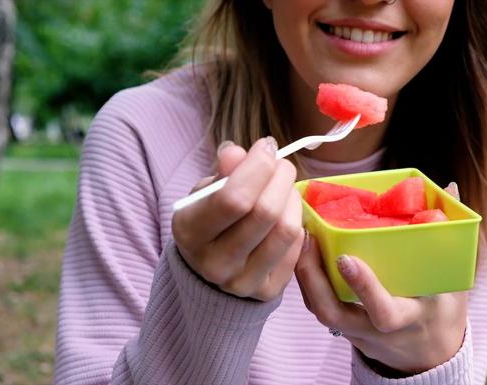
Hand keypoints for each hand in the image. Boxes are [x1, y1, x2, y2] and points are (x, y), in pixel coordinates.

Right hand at [172, 138, 304, 301]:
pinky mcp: (268, 292)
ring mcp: (243, 283)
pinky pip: (297, 247)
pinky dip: (296, 221)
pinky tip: (285, 213)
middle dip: (281, 177)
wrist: (209, 270)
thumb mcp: (205, 192)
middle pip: (265, 213)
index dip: (257, 166)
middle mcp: (215, 264)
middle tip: (281, 164)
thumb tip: (237, 152)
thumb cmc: (209, 220)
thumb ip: (222, 172)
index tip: (266, 147)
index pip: (232, 199)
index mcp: (190, 233)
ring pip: (287, 230)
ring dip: (293, 198)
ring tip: (285, 188)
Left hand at [295, 182, 465, 375]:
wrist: (427, 354)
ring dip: (305, 275)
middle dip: (315, 279)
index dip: (365, 287)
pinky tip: (303, 250)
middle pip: (334, 315)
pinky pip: (319, 306)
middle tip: (310, 238)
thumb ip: (448, 236)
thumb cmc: (440, 310)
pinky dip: (307, 279)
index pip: (384, 312)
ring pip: (320, 310)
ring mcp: (355, 331)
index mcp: (409, 318)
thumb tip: (449, 188)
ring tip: (302, 237)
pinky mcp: (341, 327)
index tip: (346, 259)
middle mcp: (375, 330)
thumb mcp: (453, 280)